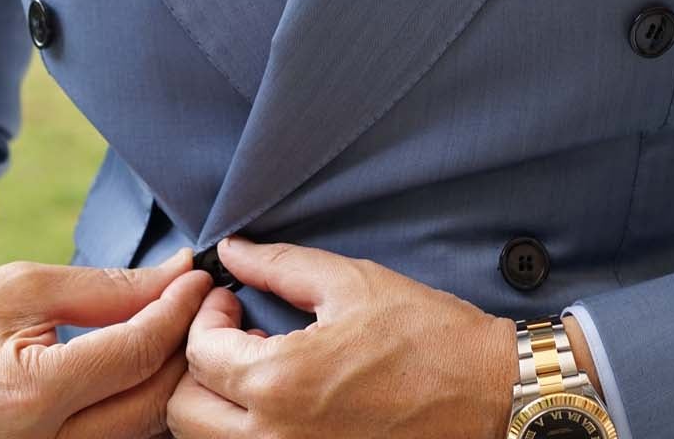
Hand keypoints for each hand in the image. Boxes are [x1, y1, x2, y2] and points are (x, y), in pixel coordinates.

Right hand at [0, 246, 213, 438]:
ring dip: (167, 378)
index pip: (138, 351)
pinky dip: (136, 405)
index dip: (180, 308)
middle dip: (186, 346)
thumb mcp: (21, 287)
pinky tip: (144, 366)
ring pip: (139, 430)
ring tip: (177, 328)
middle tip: (203, 302)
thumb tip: (178, 274)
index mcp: (28, 397)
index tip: (202, 276)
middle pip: (153, 401)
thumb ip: (108, 288)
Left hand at [168, 235, 518, 438]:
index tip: (232, 301)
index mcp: (282, 380)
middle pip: (186, 411)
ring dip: (217, 403)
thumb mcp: (350, 282)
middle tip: (236, 335)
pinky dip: (248, 430)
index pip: (199, 354)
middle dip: (199, 366)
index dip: (208, 317)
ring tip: (258, 367)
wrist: (486, 392)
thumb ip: (278, 266)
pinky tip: (283, 399)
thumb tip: (232, 252)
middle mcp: (277, 436)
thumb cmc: (428, 337)